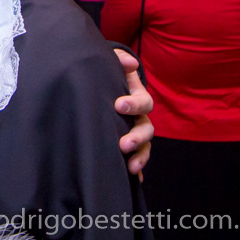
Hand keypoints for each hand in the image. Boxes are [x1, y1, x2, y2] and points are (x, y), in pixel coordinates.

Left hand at [113, 49, 152, 176]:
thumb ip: (118, 59)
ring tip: (130, 167)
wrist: (93, 82)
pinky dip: (136, 170)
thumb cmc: (103, 71)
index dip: (134, 104)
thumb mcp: (109, 61)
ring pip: (144, 146)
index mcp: (136, 96)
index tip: (118, 105)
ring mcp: (133, 131)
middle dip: (137, 137)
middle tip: (124, 144)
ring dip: (140, 156)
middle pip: (146, 129)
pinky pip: (135, 158)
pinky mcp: (125, 144)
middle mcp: (138, 116)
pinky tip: (133, 179)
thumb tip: (131, 65)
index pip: (144, 102)